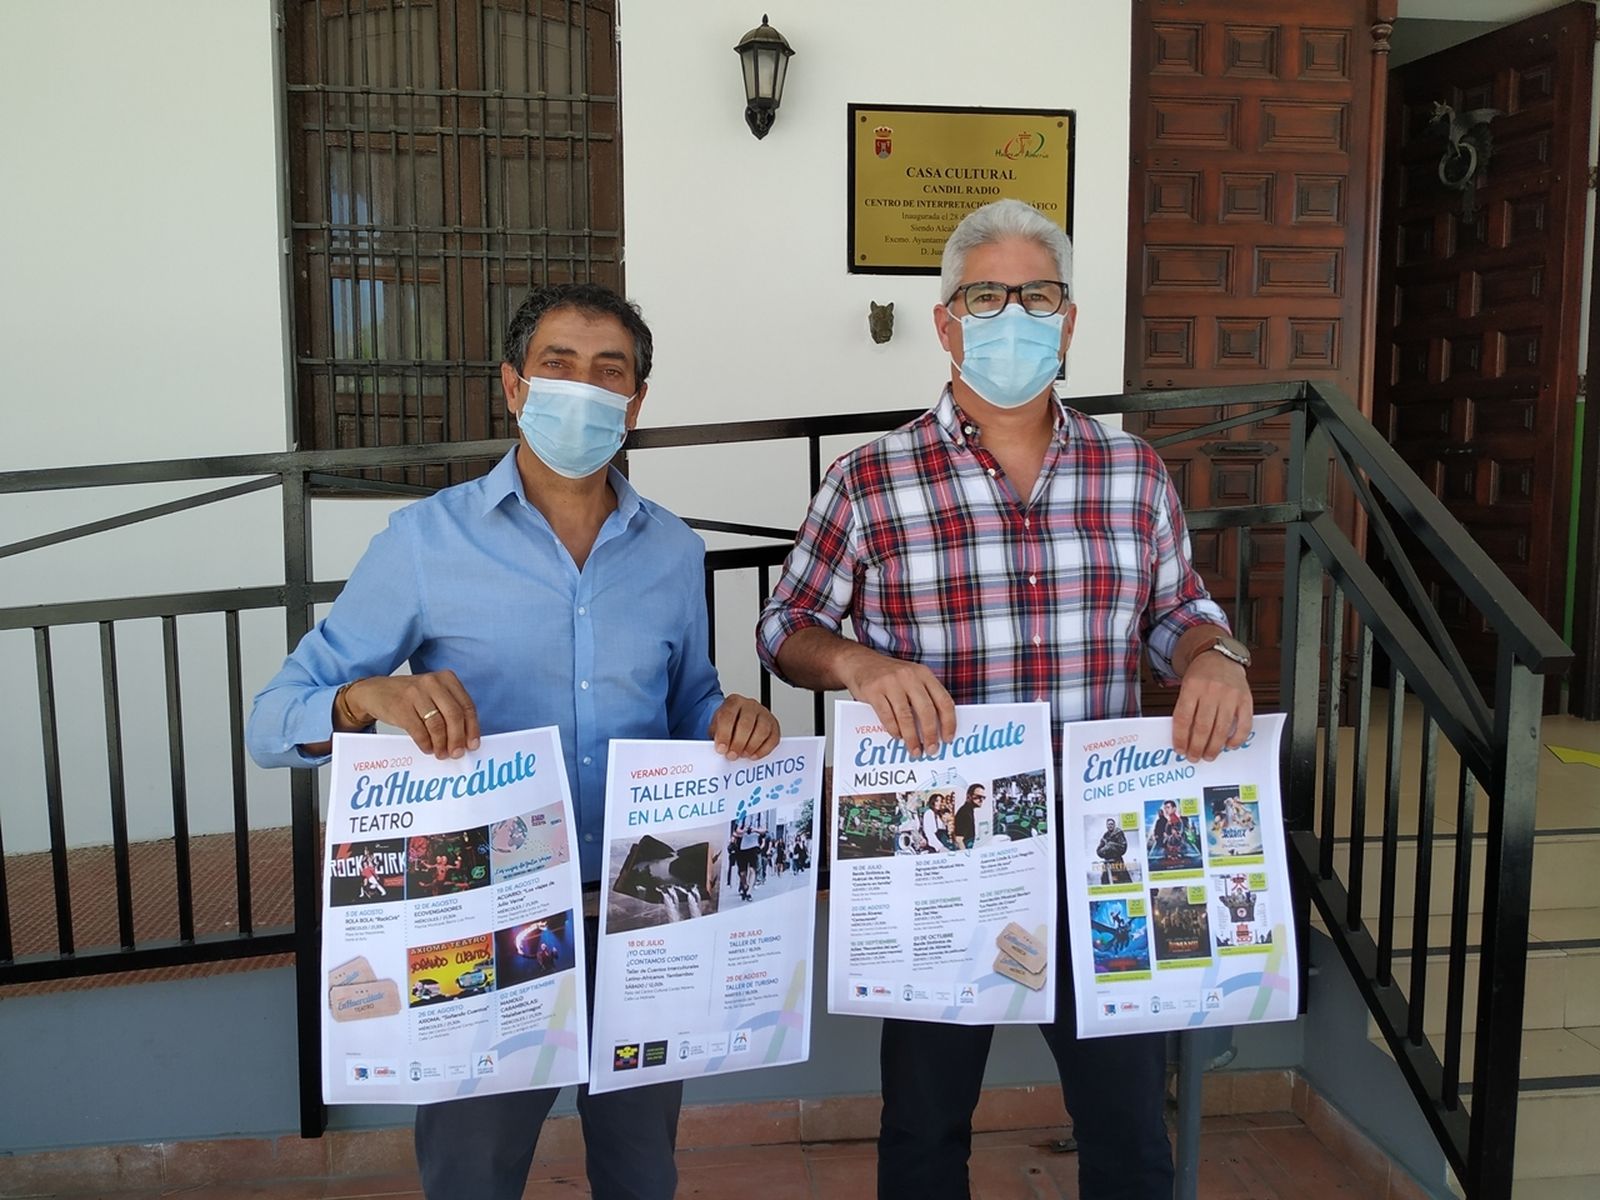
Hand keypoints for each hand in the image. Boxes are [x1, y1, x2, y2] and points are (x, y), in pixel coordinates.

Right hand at [345, 672, 480, 760]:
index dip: (472, 728)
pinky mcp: (401, 707)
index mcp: (446, 678)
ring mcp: (416, 694)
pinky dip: (426, 743)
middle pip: (454, 715)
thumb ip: (449, 710)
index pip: (467, 706)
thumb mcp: (433, 694)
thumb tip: (465, 738)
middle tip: (457, 753)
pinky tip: (428, 748)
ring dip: (441, 744)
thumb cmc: (409, 696)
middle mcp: (432, 683)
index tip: (473, 744)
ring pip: (437, 725)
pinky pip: (419, 731)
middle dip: (458, 738)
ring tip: (441, 753)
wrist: (375, 691)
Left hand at [709, 694, 779, 759]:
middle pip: (746, 723)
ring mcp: (764, 714)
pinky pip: (773, 739)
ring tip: (743, 755)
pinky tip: (754, 755)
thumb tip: (720, 750)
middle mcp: (750, 705)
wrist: (738, 719)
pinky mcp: (774, 725)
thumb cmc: (728, 724)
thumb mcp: (716, 727)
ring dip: (751, 746)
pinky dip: (763, 750)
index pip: (728, 715)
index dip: (724, 734)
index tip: (721, 749)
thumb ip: (717, 737)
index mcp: (733, 702)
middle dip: (738, 743)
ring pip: (762, 730)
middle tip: (732, 755)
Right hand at [839, 645, 955, 758]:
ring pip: (906, 716)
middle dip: (930, 734)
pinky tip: (897, 737)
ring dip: (912, 737)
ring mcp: (891, 683)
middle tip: (932, 749)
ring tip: (915, 750)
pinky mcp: (874, 690)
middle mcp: (909, 676)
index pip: (943, 700)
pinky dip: (894, 730)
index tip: (948, 738)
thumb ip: (924, 696)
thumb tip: (936, 728)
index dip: (949, 722)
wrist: (859, 662)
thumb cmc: (889, 675)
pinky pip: (887, 716)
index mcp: (924, 674)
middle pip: (926, 710)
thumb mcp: (912, 678)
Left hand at [1171, 651, 1251, 761]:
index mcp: (1192, 687)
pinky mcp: (1245, 700)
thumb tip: (1182, 737)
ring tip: (1209, 755)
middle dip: (1197, 746)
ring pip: (1221, 729)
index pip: (1183, 718)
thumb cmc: (1201, 675)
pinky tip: (1229, 745)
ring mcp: (1230, 696)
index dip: (1180, 738)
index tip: (1179, 749)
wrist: (1220, 657)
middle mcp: (1211, 691)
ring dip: (1214, 747)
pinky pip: (1243, 724)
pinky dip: (1236, 739)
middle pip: (1202, 726)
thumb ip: (1185, 708)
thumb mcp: (1186, 686)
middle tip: (1194, 757)